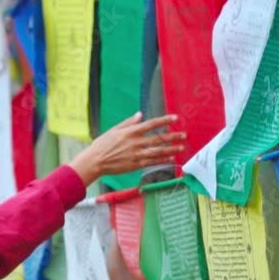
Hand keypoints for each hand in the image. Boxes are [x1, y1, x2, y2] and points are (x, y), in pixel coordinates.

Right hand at [68, 113, 185, 185]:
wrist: (95, 161)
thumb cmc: (102, 145)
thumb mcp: (114, 130)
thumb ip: (128, 122)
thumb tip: (140, 115)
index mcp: (130, 132)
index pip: (151, 124)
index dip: (164, 120)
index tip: (175, 118)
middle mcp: (136, 142)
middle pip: (158, 138)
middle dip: (173, 136)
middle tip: (183, 135)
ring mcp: (137, 154)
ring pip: (158, 151)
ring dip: (171, 149)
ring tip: (181, 147)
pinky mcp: (136, 164)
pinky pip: (153, 161)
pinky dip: (163, 159)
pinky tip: (170, 158)